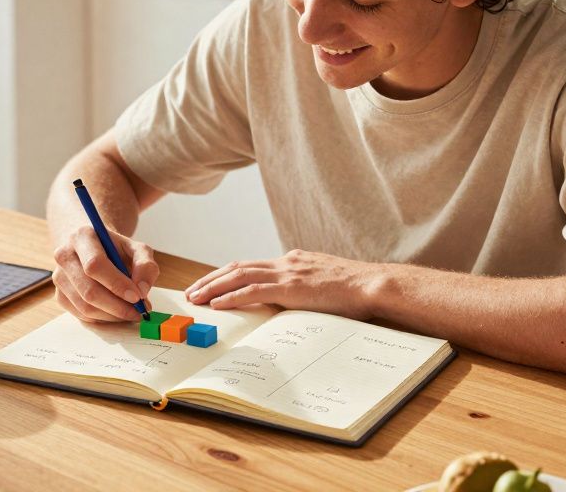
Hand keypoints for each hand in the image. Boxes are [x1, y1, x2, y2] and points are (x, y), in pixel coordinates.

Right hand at [52, 225, 158, 322]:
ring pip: (85, 307)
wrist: (93, 248)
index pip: (95, 265)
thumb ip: (145, 265)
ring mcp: (59, 277)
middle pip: (89, 290)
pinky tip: (117, 313)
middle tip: (139, 311)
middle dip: (118, 306)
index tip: (137, 296)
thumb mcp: (136, 248)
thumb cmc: (116, 249)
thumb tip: (142, 290)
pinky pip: (82, 316)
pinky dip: (104, 320)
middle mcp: (64, 256)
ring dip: (113, 316)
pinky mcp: (60, 295)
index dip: (117, 284)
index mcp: (82, 237)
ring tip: (131, 312)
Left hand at [184, 249, 382, 318]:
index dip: (228, 274)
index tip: (211, 284)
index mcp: (293, 261)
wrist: (373, 285)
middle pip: (238, 266)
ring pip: (240, 275)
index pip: (252, 265)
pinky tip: (217, 304)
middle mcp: (286, 262)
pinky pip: (254, 291)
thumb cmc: (356, 290)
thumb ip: (306, 288)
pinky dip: (232, 296)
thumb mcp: (324, 284)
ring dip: (214, 286)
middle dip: (212, 278)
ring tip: (196, 297)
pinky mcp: (291, 287)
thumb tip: (293, 302)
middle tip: (193, 290)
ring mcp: (288, 272)